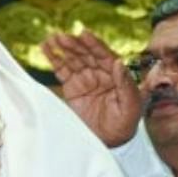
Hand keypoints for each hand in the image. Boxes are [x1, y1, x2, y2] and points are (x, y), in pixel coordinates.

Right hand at [42, 30, 141, 147]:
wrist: (107, 143)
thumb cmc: (124, 125)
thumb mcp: (131, 106)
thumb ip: (126, 84)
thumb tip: (118, 62)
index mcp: (116, 75)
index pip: (104, 55)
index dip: (94, 44)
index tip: (84, 34)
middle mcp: (101, 74)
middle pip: (86, 54)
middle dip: (74, 45)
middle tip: (63, 37)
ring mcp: (85, 80)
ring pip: (73, 59)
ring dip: (62, 48)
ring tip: (51, 38)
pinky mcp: (71, 88)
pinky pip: (62, 70)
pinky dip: (53, 59)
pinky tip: (46, 47)